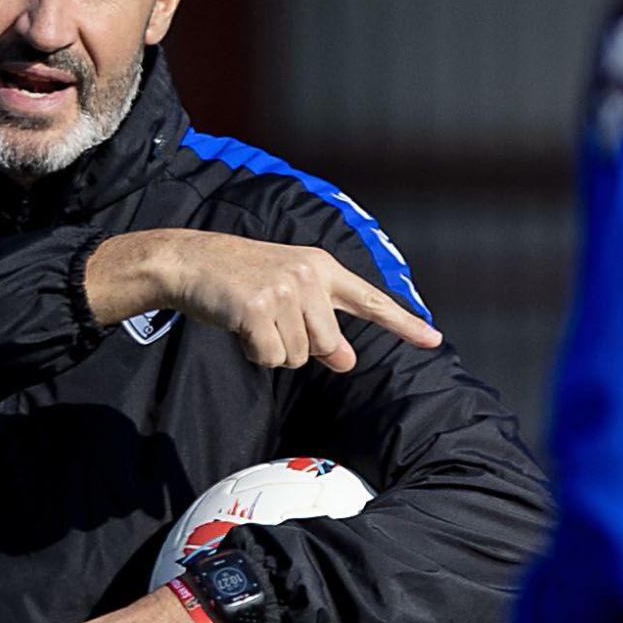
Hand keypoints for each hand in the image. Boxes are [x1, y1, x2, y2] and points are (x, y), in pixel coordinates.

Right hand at [85, 229, 440, 372]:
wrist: (188, 261)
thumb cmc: (235, 279)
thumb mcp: (284, 293)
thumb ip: (320, 324)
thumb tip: (347, 361)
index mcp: (320, 267)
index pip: (369, 300)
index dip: (403, 323)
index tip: (433, 340)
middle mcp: (309, 277)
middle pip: (326, 343)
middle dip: (299, 346)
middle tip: (267, 321)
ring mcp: (284, 292)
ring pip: (297, 355)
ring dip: (271, 349)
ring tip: (249, 318)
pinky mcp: (258, 309)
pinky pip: (270, 357)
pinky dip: (253, 352)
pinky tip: (238, 326)